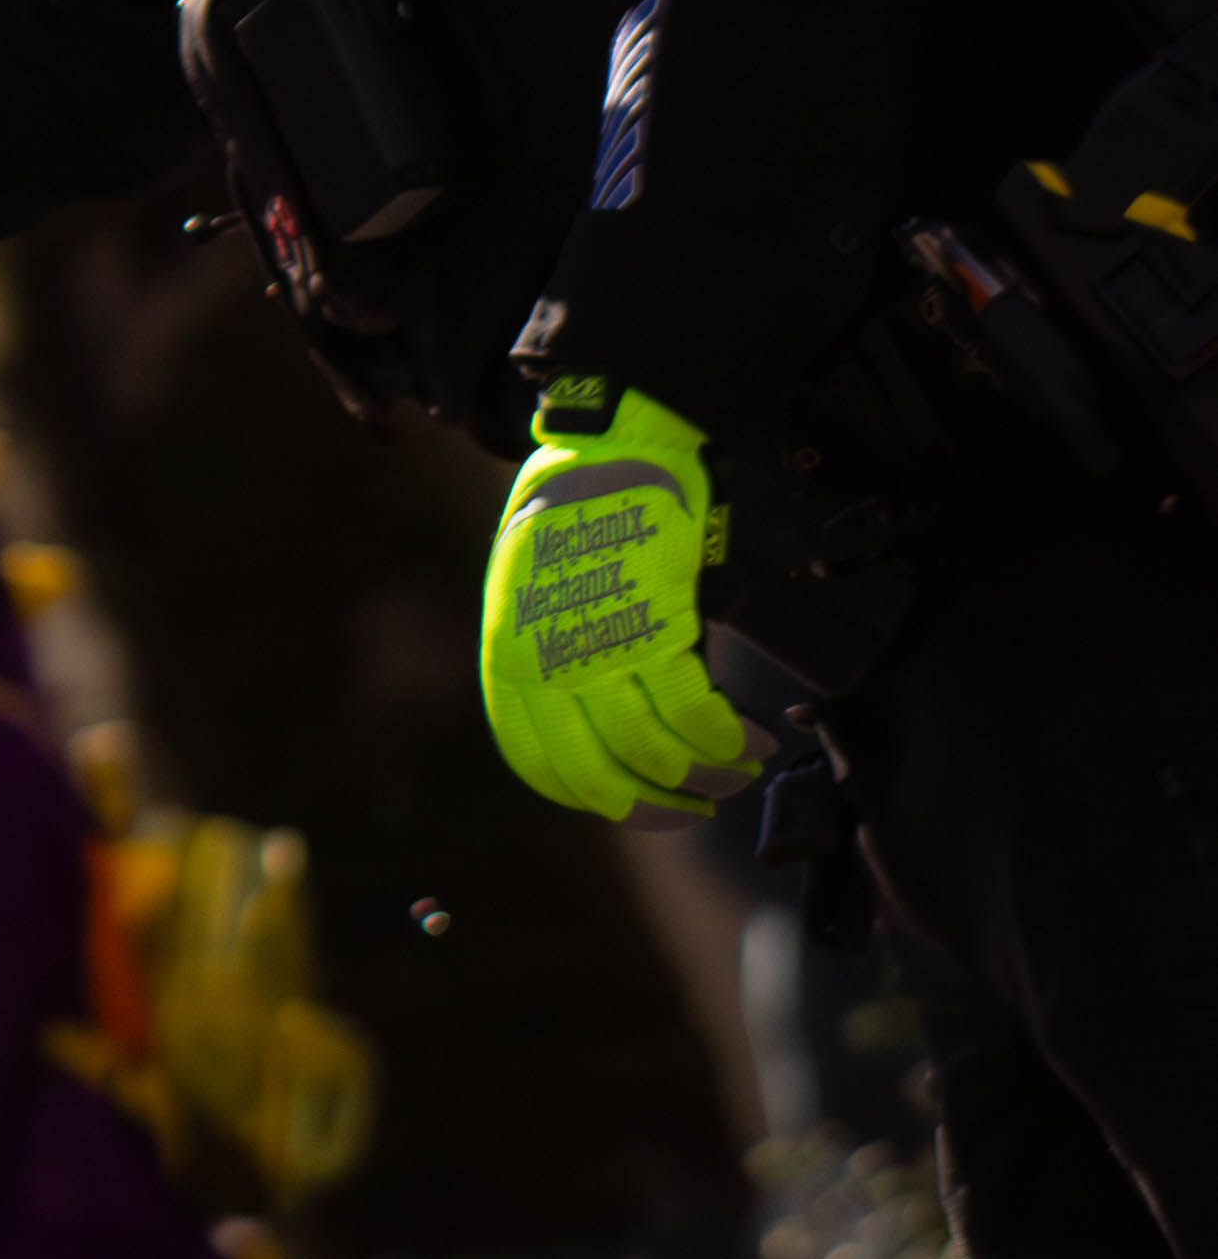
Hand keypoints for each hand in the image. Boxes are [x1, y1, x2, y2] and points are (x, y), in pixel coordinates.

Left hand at [480, 381, 759, 823]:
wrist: (607, 450)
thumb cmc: (578, 520)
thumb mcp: (535, 599)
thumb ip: (554, 661)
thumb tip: (601, 729)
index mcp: (508, 659)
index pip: (540, 766)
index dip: (595, 799)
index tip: (637, 807)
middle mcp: (542, 664)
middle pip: (598, 776)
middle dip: (657, 807)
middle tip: (698, 808)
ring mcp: (595, 647)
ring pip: (652, 752)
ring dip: (706, 776)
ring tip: (738, 772)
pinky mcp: (651, 626)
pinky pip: (692, 712)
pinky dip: (727, 738)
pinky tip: (750, 739)